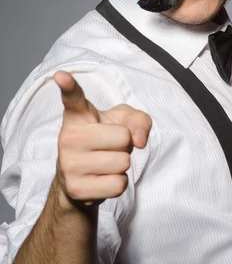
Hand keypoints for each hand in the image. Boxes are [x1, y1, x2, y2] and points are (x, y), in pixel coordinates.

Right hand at [54, 70, 151, 207]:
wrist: (81, 180)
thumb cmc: (104, 141)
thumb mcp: (123, 122)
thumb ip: (138, 119)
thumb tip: (139, 140)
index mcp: (78, 115)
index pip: (73, 97)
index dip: (68, 86)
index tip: (61, 75)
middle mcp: (68, 137)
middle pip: (123, 137)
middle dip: (125, 145)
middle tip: (109, 148)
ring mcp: (69, 163)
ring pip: (123, 163)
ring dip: (122, 165)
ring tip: (105, 163)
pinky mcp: (76, 188)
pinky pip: (118, 185)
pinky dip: (118, 183)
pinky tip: (103, 180)